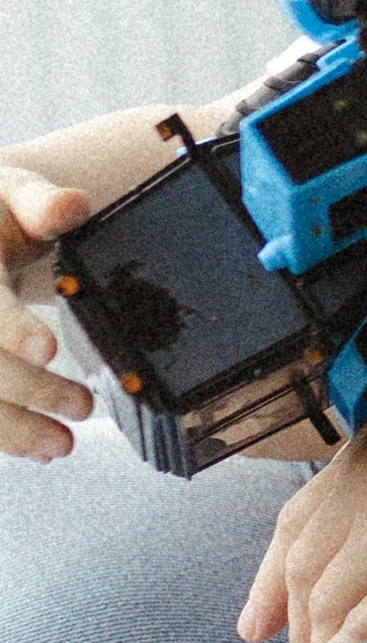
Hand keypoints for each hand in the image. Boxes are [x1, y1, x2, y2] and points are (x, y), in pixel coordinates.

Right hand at [0, 169, 96, 458]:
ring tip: (62, 446)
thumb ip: (41, 202)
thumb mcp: (13, 193)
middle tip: (83, 407)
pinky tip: (36, 449)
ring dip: (12, 428)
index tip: (48, 349)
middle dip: (28, 388)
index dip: (13, 327)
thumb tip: (72, 206)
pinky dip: (1, 434)